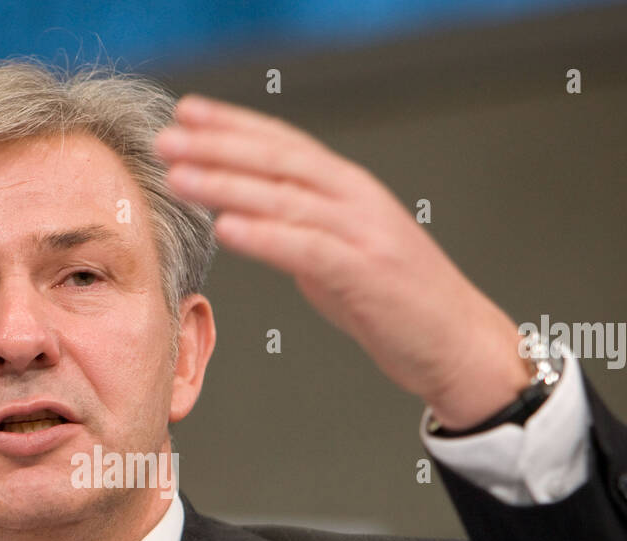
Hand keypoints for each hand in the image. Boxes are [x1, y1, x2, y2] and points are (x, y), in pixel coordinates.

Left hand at [153, 94, 529, 429]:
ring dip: (227, 185)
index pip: (284, 144)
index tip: (187, 113)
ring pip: (285, 199)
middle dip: (218, 145)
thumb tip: (252, 221)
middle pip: (279, 161)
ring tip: (180, 175)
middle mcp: (356, 200)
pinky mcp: (366, 273)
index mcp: (349, 190)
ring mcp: (364, 233)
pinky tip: (228, 228)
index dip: (234, 124)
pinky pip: (306, 248)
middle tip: (168, 137)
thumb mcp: (342, 255)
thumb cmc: (400, 303)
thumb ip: (301, 232)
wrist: (458, 341)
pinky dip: (264, 235)